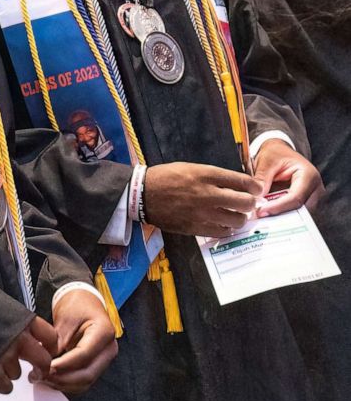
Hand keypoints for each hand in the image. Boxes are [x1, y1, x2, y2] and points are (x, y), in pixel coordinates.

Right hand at [0, 316, 57, 393]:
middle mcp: (17, 338)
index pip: (50, 336)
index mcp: (21, 319)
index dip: (51, 347)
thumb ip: (13, 318)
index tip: (48, 352)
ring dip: (9, 372)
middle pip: (43, 360)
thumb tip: (24, 330)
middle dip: (40, 368)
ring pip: (18, 374)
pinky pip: (5, 387)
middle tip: (35, 372)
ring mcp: (4, 357)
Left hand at [47, 290, 117, 395]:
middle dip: (62, 379)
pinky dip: (67, 383)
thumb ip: (58, 341)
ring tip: (42, 378)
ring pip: (85, 382)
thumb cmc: (77, 305)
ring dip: (63, 384)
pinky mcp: (96, 365)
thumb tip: (46, 363)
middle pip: (87, 374)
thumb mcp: (66, 318)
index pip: (84, 355)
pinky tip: (51, 379)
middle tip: (41, 375)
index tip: (47, 367)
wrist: (84, 301)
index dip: (64, 364)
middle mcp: (108, 349)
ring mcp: (104, 359)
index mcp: (104, 332)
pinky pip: (82, 381)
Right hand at [144, 163, 261, 236]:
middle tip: (248, 203)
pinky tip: (224, 224)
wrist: (143, 194)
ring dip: (240, 217)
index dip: (254, 186)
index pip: (240, 180)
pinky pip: (222, 232)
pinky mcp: (195, 228)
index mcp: (205, 175)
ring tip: (236, 215)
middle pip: (244, 202)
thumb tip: (235, 184)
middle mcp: (207, 194)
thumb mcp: (191, 168)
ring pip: (236, 220)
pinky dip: (227, 229)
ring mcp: (202, 213)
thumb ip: (213, 176)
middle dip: (251, 203)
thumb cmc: (166, 177)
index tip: (257, 189)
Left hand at [253, 140, 323, 215]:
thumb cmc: (276, 154)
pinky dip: (280, 217)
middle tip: (259, 218)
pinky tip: (266, 217)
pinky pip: (294, 216)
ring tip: (261, 219)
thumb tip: (256, 197)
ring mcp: (313, 200)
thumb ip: (262, 177)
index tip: (261, 211)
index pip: (296, 198)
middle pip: (299, 211)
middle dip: (279, 216)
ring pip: (297, 217)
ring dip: (279, 219)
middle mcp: (316, 190)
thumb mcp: (267, 161)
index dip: (278, 207)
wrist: (281, 153)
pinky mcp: (305, 206)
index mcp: (310, 176)